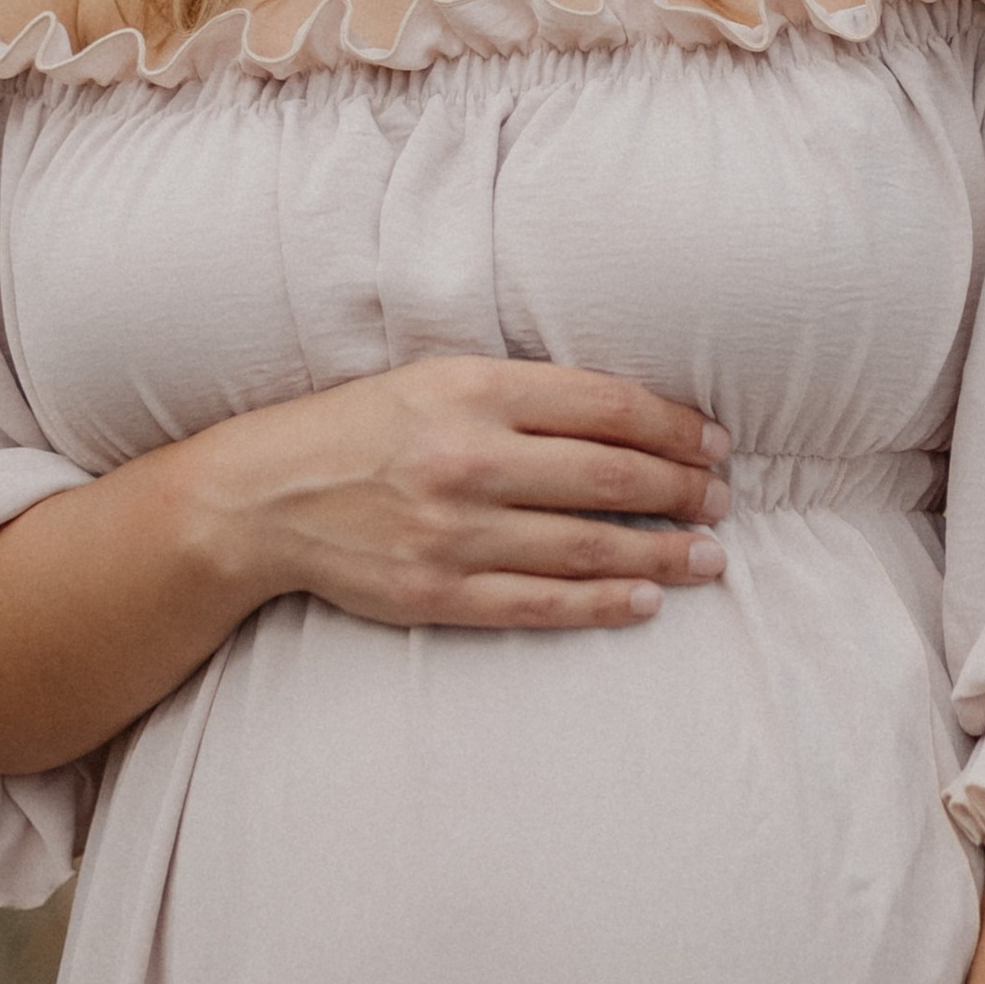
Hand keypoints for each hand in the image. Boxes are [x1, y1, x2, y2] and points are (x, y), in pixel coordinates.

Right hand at [205, 354, 730, 634]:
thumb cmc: (361, 428)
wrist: (260, 497)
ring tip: (709, 558)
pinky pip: (541, 603)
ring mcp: (454, 531)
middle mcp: (470, 457)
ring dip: (663, 554)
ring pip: (589, 546)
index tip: (715, 444)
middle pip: (613, 477)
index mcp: (475, 389)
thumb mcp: (437, 379)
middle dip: (683, 492)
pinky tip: (646, 600)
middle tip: (724, 502)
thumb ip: (524, 393)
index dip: (676, 428)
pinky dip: (602, 604)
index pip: (608, 406)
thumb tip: (630, 419)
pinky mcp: (438, 592)